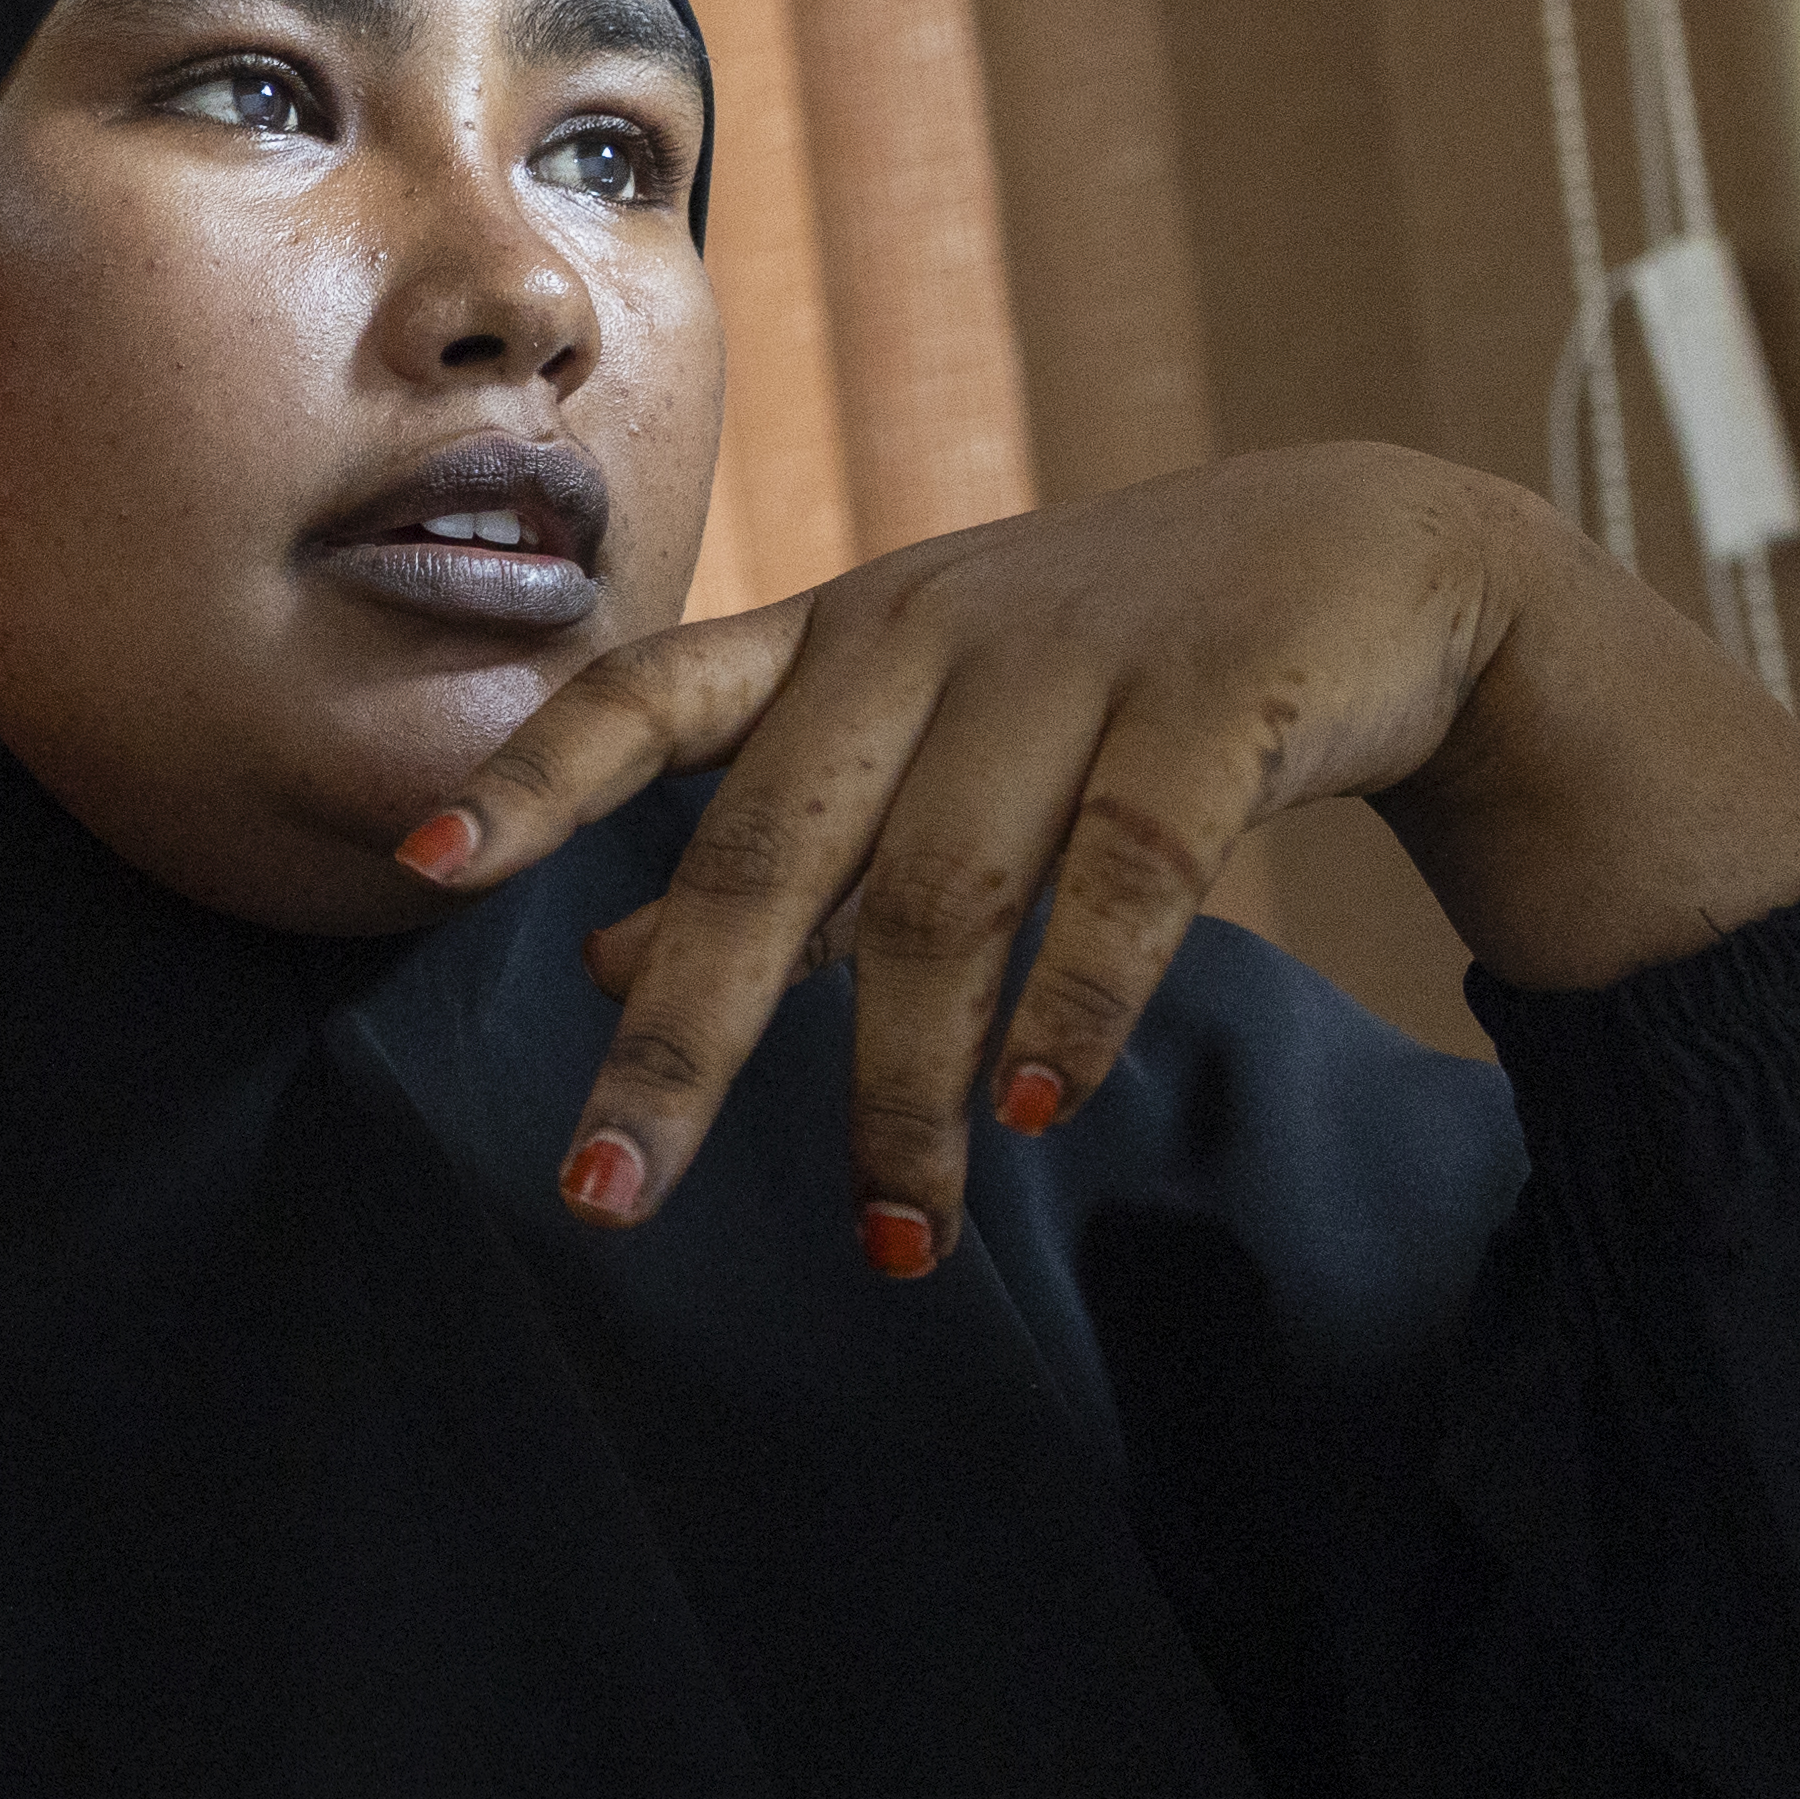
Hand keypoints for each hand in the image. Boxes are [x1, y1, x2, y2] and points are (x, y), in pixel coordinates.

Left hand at [398, 441, 1799, 1260]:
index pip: (648, 694)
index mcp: (832, 638)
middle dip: (685, 1040)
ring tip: (890, 1236)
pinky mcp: (1217, 702)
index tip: (421, 863)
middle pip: (772, 852)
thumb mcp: (918, 736)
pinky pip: (1130, 873)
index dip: (536, 774)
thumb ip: (768, 847)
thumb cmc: (1101, 669)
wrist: (1378, 562)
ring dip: (906, 1086)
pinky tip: (1032, 1117)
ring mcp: (1069, 663)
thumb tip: (591, 957)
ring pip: (944, 898)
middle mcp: (921, 639)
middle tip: (603, 1200)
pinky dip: (1074, 1003)